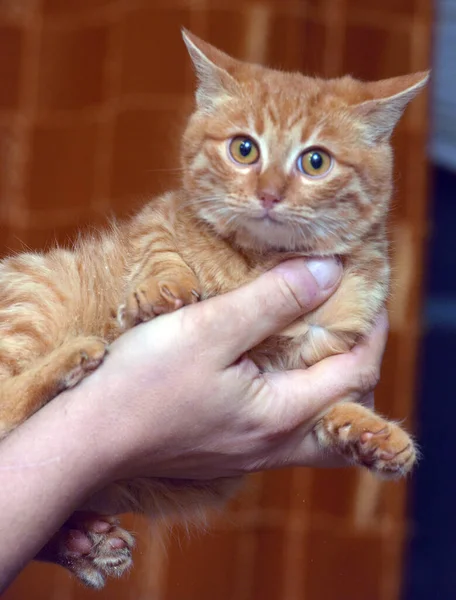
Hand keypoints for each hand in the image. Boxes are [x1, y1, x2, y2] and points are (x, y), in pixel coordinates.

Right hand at [68, 258, 386, 484]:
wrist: (88, 438)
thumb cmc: (142, 382)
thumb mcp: (210, 329)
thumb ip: (273, 301)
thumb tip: (328, 271)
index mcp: (280, 414)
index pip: (356, 373)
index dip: (371, 331)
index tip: (366, 294)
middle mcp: (273, 443)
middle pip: (346, 409)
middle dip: (359, 364)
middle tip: (348, 322)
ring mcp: (249, 452)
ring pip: (316, 423)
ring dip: (327, 382)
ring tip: (316, 341)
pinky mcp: (226, 449)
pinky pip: (282, 426)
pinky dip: (294, 394)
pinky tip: (270, 368)